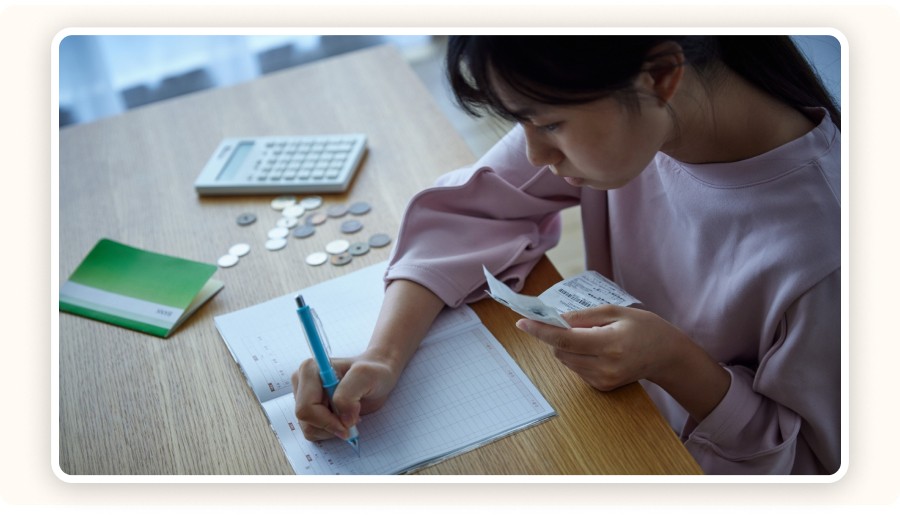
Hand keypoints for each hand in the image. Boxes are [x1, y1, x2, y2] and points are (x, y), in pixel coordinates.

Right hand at [291, 353, 398, 441]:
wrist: (376, 376)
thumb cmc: (372, 372)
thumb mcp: (366, 376)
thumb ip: (349, 395)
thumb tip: (342, 420)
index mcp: (310, 370)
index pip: (306, 408)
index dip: (327, 421)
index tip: (349, 424)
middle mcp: (302, 382)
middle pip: (306, 420)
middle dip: (331, 425)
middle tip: (353, 416)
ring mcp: (303, 397)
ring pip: (309, 428)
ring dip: (333, 428)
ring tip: (349, 414)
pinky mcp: (308, 409)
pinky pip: (314, 431)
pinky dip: (331, 430)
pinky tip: (343, 417)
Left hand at [516, 305, 729, 420]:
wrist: (667, 356)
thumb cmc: (644, 328)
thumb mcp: (616, 311)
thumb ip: (583, 316)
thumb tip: (554, 318)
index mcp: (610, 344)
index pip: (565, 339)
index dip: (541, 331)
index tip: (522, 322)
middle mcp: (605, 367)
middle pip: (561, 352)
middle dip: (555, 336)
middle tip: (567, 322)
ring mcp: (603, 380)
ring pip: (566, 361)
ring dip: (566, 346)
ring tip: (592, 336)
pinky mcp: (602, 387)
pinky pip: (576, 368)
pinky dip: (577, 356)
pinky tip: (597, 349)